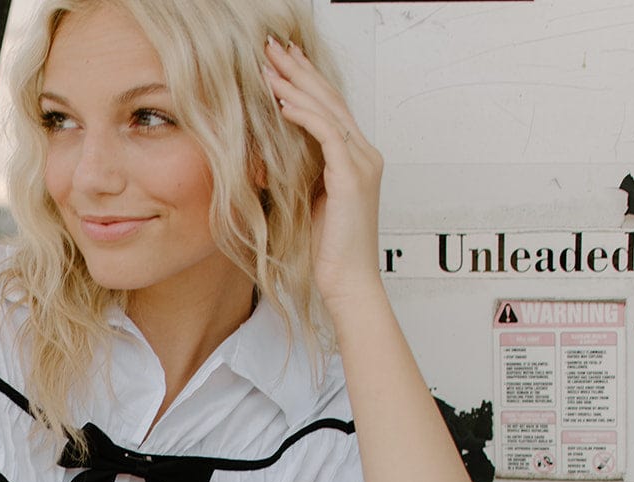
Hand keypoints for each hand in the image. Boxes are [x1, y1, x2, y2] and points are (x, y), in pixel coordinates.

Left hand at [263, 35, 383, 312]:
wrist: (348, 283)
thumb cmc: (328, 253)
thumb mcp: (309, 203)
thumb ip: (300, 175)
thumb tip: (270, 156)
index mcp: (356, 159)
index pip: (330, 108)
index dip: (305, 82)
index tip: (280, 63)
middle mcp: (365, 154)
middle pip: (329, 99)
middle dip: (299, 70)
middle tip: (272, 47)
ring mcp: (362, 163)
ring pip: (328, 110)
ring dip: (296, 86)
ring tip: (269, 67)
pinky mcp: (353, 177)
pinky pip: (328, 134)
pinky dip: (304, 116)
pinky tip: (282, 103)